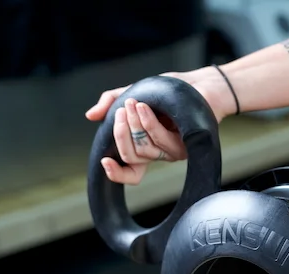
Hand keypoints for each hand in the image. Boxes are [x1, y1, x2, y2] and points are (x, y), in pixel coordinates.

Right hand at [84, 66, 236, 184]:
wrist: (198, 84)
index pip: (131, 173)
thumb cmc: (168, 90)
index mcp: (145, 146)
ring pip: (144, 149)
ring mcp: (172, 152)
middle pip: (131, 157)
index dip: (116, 174)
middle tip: (120, 111)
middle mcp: (159, 154)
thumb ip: (112, 102)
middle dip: (120, 134)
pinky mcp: (186, 146)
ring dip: (134, 125)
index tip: (104, 161)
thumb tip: (90, 116)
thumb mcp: (134, 91)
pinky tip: (146, 106)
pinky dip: (149, 122)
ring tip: (133, 103)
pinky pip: (160, 140)